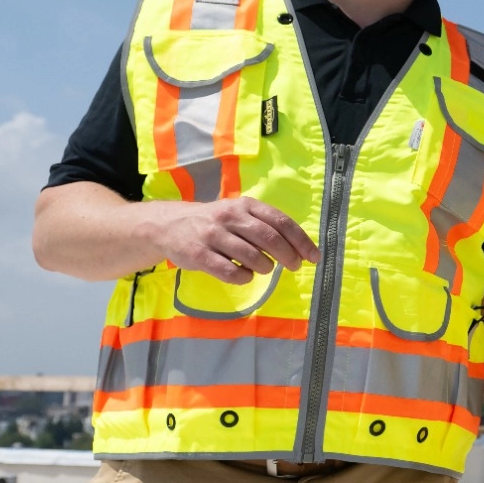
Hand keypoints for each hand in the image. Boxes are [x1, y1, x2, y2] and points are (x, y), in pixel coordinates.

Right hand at [146, 197, 318, 284]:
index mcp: (245, 205)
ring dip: (265, 267)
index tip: (313, 257)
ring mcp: (213, 235)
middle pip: (269, 238)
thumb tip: (298, 247)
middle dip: (288, 255)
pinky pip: (229, 271)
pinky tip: (245, 276)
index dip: (301, 241)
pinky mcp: (199, 254)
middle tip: (294, 266)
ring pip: (251, 255)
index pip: (281, 222)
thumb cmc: (214, 222)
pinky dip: (244, 277)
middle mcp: (230, 216)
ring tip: (265, 269)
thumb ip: (264, 225)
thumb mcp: (239, 214)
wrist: (169, 225)